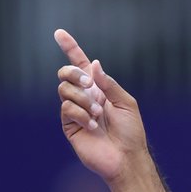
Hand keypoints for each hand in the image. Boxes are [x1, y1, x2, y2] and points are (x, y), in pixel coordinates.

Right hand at [55, 29, 147, 183]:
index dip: (70, 48)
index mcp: (99, 89)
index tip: (59, 33)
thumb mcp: (126, 103)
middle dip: (75, 74)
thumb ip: (110, 84)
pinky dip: (81, 114)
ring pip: (64, 89)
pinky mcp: (69, 125)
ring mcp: (76, 110)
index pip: (81, 64)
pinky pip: (66, 108)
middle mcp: (85, 97)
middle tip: (91, 85)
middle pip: (66, 73)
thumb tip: (94, 65)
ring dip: (83, 99)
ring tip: (98, 115)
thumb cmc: (131, 133)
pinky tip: (93, 126)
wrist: (126, 158)